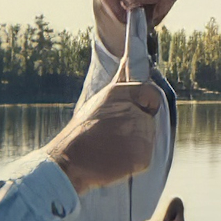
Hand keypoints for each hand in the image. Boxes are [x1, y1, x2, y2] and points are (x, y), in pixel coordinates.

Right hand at [43, 78, 162, 193]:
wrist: (69, 160)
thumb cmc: (80, 133)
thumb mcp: (98, 101)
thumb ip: (119, 86)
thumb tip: (127, 58)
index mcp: (122, 93)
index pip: (151, 93)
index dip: (146, 103)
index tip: (138, 111)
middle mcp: (135, 110)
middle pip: (149, 119)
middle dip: (138, 127)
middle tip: (114, 136)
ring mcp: (141, 133)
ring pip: (148, 138)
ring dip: (135, 145)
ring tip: (112, 148)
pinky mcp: (144, 154)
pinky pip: (145, 158)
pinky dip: (134, 162)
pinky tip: (115, 160)